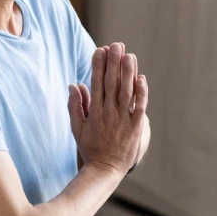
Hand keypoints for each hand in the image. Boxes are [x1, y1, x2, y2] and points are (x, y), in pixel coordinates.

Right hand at [68, 43, 147, 175]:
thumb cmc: (90, 148)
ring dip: (128, 73)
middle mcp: (108, 113)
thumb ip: (75, 106)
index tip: (100, 49)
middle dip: (114, 63)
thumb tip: (74, 84)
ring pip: (126, 92)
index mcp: (94, 112)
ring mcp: (122, 120)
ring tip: (129, 55)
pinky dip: (141, 93)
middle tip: (117, 45)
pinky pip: (139, 107)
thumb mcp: (77, 128)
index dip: (98, 66)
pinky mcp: (135, 128)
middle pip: (111, 84)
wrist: (104, 170)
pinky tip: (142, 79)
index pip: (96, 84)